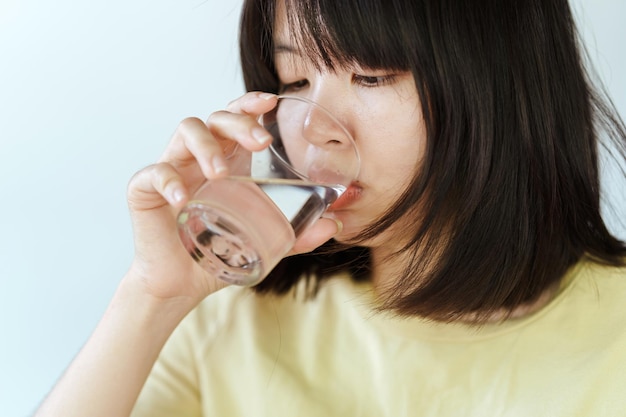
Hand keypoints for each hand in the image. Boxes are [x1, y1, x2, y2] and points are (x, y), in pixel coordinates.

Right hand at [125, 92, 340, 306]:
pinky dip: (168, 181)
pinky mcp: (145, 190)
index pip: (236, 118)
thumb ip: (296, 234)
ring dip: (205, 145)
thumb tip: (334, 225)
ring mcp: (172, 170)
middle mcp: (199, 158)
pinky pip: (154, 173)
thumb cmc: (221, 252)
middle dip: (238, 121)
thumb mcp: (265, 241)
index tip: (271, 102)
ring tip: (220, 172)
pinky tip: (184, 199)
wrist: (183, 282)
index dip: (250, 104)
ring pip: (185, 131)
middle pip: (215, 118)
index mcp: (227, 160)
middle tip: (259, 142)